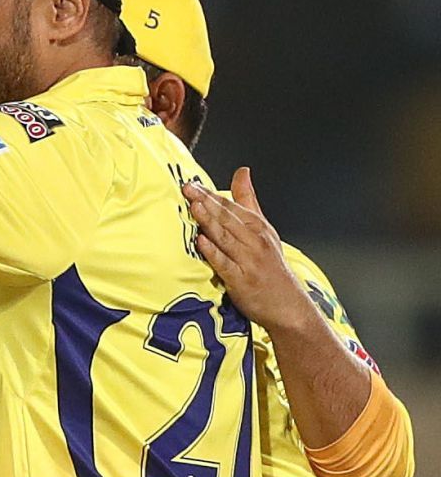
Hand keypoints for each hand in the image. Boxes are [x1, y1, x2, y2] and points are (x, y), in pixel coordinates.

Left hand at [182, 168, 317, 333]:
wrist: (288, 304)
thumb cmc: (271, 266)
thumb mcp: (264, 229)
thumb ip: (248, 201)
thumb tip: (241, 172)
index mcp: (258, 227)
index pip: (232, 207)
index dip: (212, 195)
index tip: (193, 184)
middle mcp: (255, 241)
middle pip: (228, 219)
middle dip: (208, 202)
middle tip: (188, 189)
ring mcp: (249, 260)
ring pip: (226, 237)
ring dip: (210, 221)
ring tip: (193, 207)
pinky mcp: (242, 280)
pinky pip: (226, 264)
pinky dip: (214, 252)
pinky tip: (201, 242)